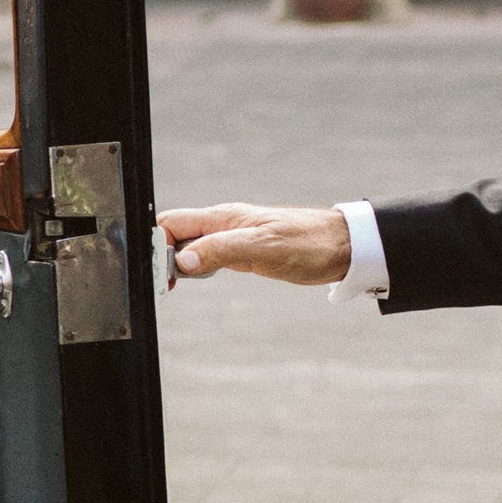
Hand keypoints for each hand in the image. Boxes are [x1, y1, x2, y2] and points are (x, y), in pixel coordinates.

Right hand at [157, 203, 350, 285]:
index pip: (171, 224)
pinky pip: (206, 255)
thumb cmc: (308, 243)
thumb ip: (221, 251)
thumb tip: (183, 260)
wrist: (342, 247)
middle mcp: (222, 225)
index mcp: (222, 218)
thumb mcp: (263, 249)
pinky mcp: (241, 251)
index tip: (163, 271)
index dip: (158, 245)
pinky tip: (198, 279)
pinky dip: (196, 267)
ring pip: (189, 246)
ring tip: (176, 284)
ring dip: (178, 263)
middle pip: (175, 234)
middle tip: (167, 283)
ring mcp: (231, 237)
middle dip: (163, 256)